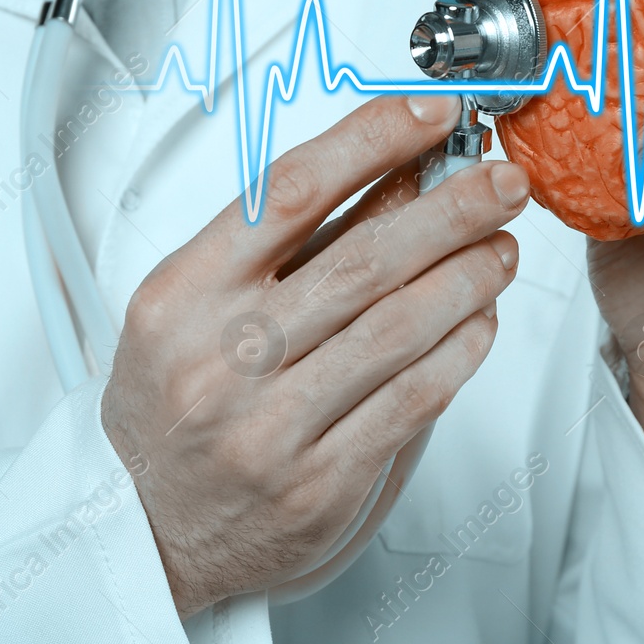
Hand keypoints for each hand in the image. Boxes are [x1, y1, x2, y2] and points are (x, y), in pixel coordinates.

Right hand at [102, 94, 529, 617]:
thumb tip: (397, 174)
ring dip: (467, 277)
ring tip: (502, 246)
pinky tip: (481, 321)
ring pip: (397, 329)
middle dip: (450, 209)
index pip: (291, 192)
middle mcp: (223, 357)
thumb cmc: (170, 403)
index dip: (373, 141)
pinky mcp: (319, 484)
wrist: (141, 528)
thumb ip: (286, 245)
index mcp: (183, 295)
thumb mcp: (194, 305)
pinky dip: (459, 353)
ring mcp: (270, 427)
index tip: (432, 116)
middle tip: (500, 182)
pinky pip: (410, 402)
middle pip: (363, 259)